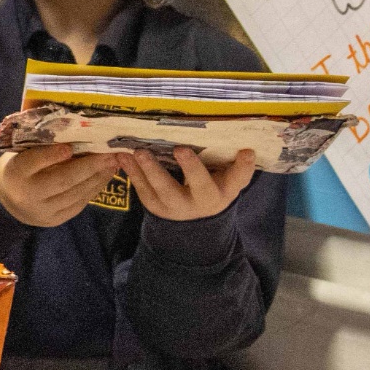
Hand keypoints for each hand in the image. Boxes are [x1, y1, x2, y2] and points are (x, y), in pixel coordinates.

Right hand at [0, 144, 121, 227]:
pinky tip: (105, 175)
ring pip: (75, 193)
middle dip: (89, 166)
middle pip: (61, 180)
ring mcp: (43, 210)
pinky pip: (79, 203)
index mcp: (15, 171)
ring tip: (113, 163)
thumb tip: (75, 130)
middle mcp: (27, 194)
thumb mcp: (24, 153)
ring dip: (98, 177)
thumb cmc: (23, 166)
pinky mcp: (55, 219)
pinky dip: (94, 188)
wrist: (10, 200)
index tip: (69, 146)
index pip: (33, 162)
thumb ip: (42, 145)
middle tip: (110, 154)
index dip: (51, 155)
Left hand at [120, 147, 255, 222]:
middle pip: (199, 186)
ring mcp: (175, 206)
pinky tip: (122, 156)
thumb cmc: (212, 190)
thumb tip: (247, 146)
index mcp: (222, 192)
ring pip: (163, 189)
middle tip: (181, 149)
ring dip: (150, 170)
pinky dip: (132, 172)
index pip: (237, 179)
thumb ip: (235, 166)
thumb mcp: (226, 182)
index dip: (243, 167)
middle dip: (191, 168)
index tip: (247, 151)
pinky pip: (142, 189)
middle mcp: (201, 202)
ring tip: (139, 152)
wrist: (190, 222)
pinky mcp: (154, 206)